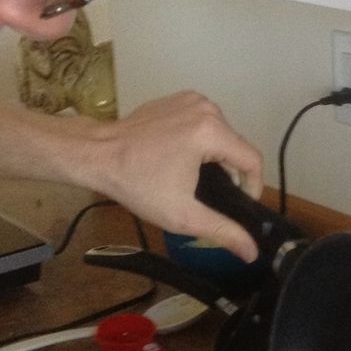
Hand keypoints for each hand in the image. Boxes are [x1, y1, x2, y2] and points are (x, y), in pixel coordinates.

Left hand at [87, 92, 263, 262]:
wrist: (96, 155)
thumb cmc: (137, 184)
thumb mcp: (182, 214)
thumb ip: (222, 231)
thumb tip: (252, 252)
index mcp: (211, 131)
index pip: (252, 159)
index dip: (253, 186)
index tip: (240, 204)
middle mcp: (206, 108)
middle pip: (236, 146)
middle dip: (230, 172)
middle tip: (209, 196)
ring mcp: (191, 99)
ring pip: (221, 134)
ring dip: (216, 156)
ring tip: (194, 178)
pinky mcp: (178, 98)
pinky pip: (203, 122)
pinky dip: (200, 140)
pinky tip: (181, 157)